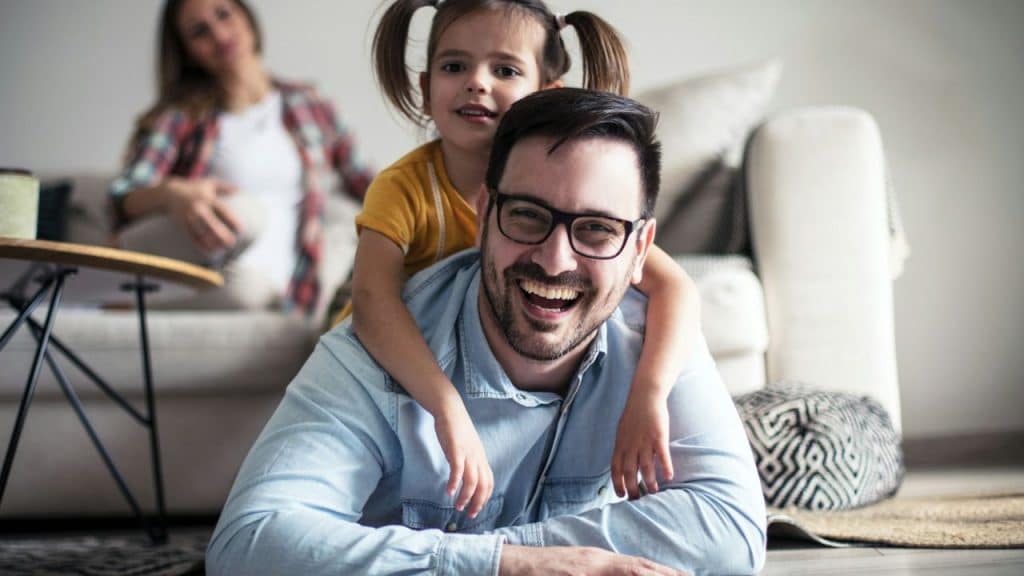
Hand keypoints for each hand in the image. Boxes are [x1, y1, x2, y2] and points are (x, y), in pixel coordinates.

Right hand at [165, 177, 240, 252]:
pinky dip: (201, 245)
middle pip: (211, 224)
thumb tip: (242, 191)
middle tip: (232, 243)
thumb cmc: (194, 188)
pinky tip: (210, 251)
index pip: (222, 210)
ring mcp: (189, 217)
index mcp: (208, 199)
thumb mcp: (210, 183)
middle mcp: (198, 208)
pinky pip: (192, 237)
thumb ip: (226, 187)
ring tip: (222, 249)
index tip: (241, 229)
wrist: (169, 192)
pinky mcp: (182, 224)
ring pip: (201, 233)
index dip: (231, 220)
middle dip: (222, 235)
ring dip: (212, 243)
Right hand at [434, 403, 493, 518]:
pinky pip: (458, 470)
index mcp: (481, 458)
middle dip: (478, 503)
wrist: (451, 411)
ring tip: (458, 506)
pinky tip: (450, 491)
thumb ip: (470, 461)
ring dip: (466, 497)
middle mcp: (478, 458)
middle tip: (469, 514)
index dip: (484, 498)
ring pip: (472, 481)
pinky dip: (455, 482)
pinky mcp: (456, 449)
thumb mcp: (468, 447)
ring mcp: (468, 454)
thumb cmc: (457, 430)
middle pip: (483, 485)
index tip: (476, 509)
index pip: (489, 483)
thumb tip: (466, 477)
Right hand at [500, 545, 689, 575]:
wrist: (509, 564)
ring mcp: (584, 571)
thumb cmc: (543, 571)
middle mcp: (595, 562)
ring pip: (627, 573)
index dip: (662, 571)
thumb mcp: (576, 569)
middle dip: (666, 575)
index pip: (637, 566)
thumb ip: (598, 571)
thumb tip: (624, 571)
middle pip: (638, 569)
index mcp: (598, 561)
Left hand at [611, 392, 673, 499]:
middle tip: (638, 499)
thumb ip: (623, 447)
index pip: (615, 468)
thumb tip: (622, 463)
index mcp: (621, 444)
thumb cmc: (634, 414)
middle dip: (633, 487)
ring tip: (654, 491)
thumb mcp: (622, 432)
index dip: (617, 483)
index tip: (621, 495)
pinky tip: (669, 477)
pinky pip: (662, 455)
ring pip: (645, 466)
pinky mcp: (658, 436)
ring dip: (649, 481)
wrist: (645, 396)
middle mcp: (631, 445)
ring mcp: (644, 441)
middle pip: (629, 471)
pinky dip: (665, 467)